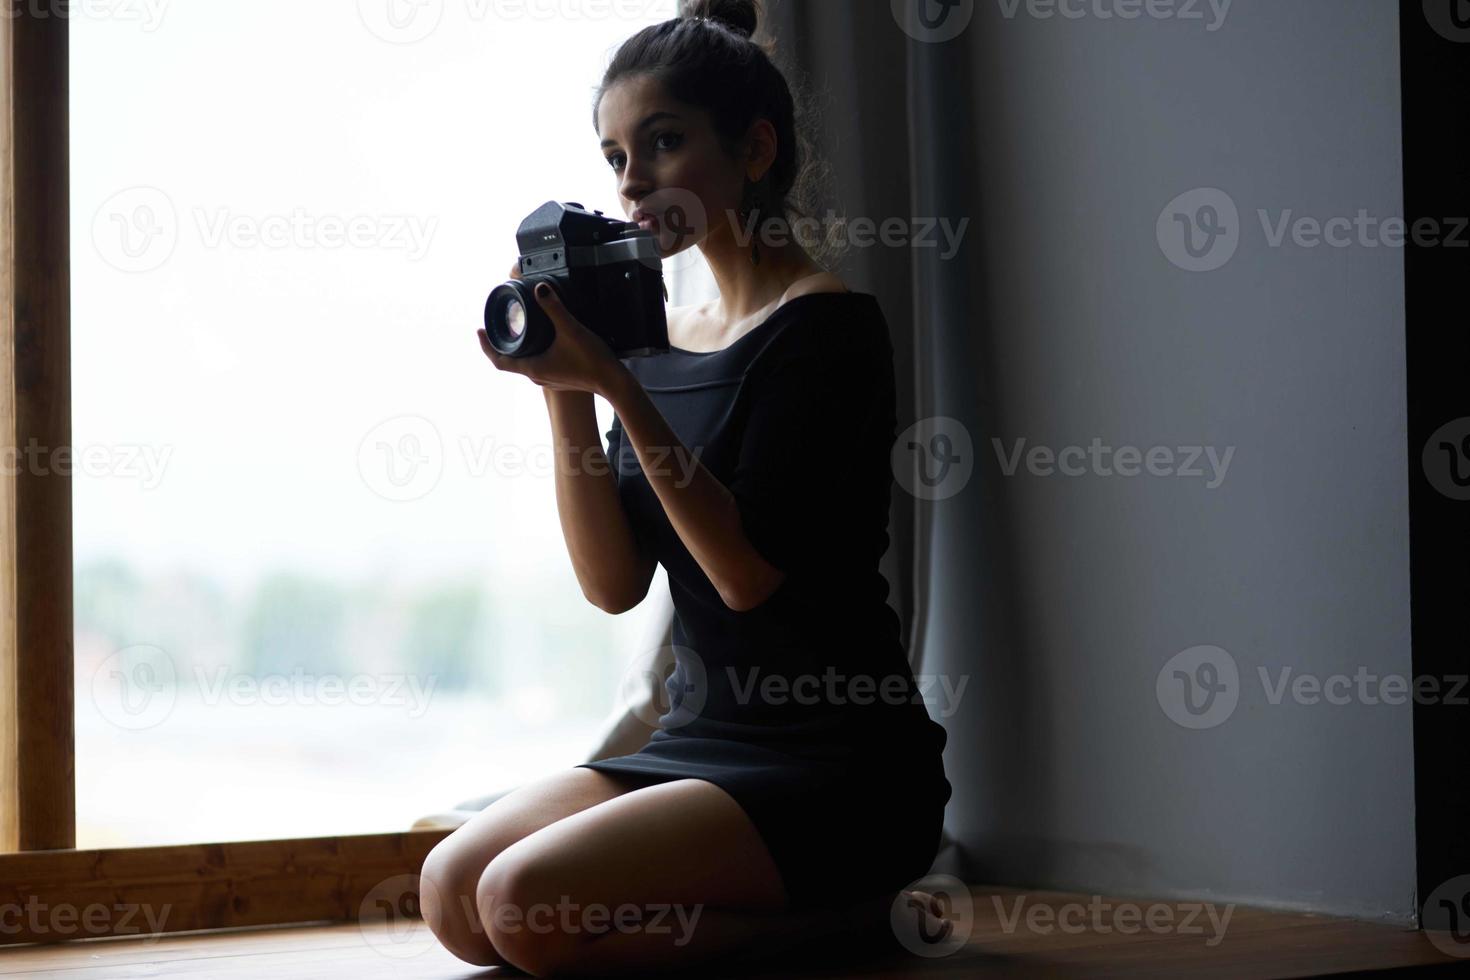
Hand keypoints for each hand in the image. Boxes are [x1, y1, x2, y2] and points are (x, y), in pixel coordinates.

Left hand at [477, 265, 621, 394]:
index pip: (498, 361)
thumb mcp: (570, 329)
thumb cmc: (591, 360)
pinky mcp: (560, 378)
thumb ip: (554, 307)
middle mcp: (537, 376)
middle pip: (510, 361)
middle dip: (500, 344)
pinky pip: (539, 365)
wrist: (613, 382)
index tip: (479, 331)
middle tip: (496, 327)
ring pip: (525, 364)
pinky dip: (533, 354)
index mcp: (532, 368)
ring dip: (518, 350)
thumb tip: (540, 288)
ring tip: (517, 331)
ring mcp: (549, 380)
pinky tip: (541, 342)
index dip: (485, 346)